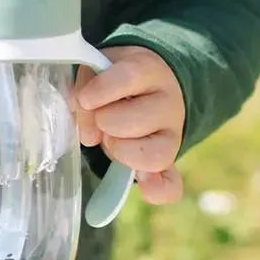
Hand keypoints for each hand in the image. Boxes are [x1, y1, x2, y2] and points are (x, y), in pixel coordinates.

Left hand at [74, 45, 184, 204]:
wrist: (147, 85)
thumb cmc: (113, 78)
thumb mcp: (97, 69)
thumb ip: (86, 88)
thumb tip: (87, 132)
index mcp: (148, 70)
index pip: (128, 77)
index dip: (102, 90)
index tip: (86, 98)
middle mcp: (168, 102)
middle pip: (134, 121)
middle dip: (105, 122)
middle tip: (101, 117)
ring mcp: (173, 134)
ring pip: (150, 155)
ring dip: (119, 149)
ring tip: (111, 137)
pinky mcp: (170, 161)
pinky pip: (171, 185)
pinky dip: (156, 190)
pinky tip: (145, 186)